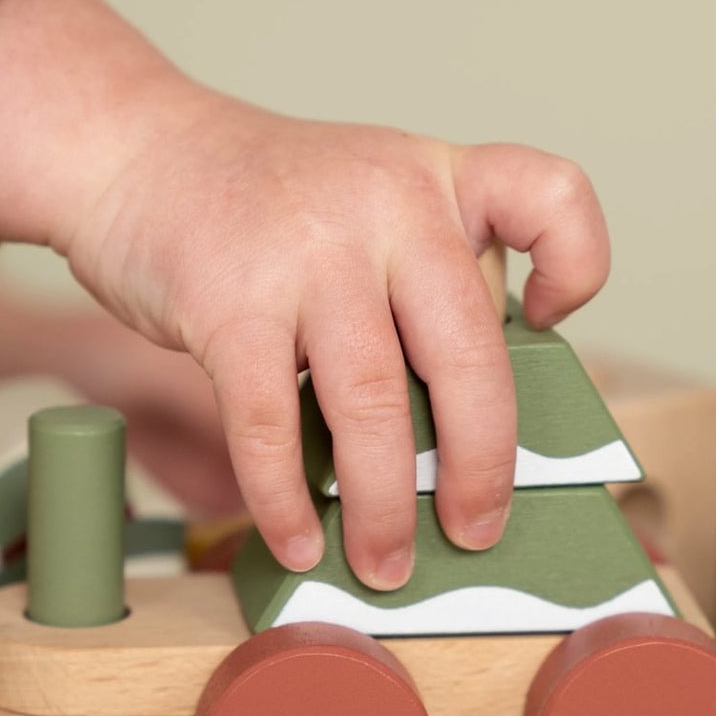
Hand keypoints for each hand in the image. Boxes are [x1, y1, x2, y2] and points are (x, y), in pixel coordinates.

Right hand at [0, 0, 609, 587]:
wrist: (136, 153)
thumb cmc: (266, 207)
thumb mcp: (371, 205)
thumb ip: (424, 286)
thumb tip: (463, 443)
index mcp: (438, 178)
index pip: (551, 194)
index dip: (579, 265)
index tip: (547, 321)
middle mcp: (388, 204)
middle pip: (470, 351)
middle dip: (480, 465)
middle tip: (477, 530)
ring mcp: (308, 252)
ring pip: (374, 404)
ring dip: (385, 505)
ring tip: (385, 562)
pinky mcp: (229, 302)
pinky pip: (271, 425)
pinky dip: (288, 500)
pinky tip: (297, 538)